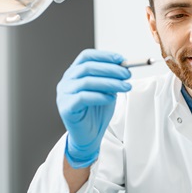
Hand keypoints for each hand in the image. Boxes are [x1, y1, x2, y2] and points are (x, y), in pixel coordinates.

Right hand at [57, 49, 131, 167]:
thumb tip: (124, 66)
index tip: (122, 59)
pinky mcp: (66, 108)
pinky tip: (111, 99)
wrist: (89, 136)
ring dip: (110, 83)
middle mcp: (66, 81)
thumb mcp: (106, 91)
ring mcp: (64, 94)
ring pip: (87, 81)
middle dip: (110, 69)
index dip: (104, 56)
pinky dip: (100, 96)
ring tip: (125, 87)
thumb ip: (111, 78)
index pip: (86, 56)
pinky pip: (83, 97)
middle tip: (127, 74)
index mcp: (74, 73)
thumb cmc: (96, 113)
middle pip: (87, 67)